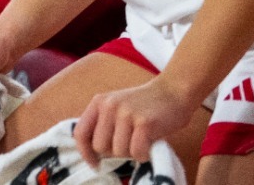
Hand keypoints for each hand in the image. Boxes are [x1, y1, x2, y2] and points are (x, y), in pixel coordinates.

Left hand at [75, 77, 203, 168]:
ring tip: (141, 140)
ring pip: (118, 151)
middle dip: (114, 152)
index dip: (85, 152)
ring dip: (131, 153)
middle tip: (130, 144)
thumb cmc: (146, 105)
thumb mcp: (117, 107)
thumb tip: (93, 153)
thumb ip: (104, 123)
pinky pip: (136, 152)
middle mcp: (109, 106)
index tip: (94, 163)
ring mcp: (126, 114)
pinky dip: (144, 154)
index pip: (80, 133)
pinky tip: (150, 144)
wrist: (174, 91)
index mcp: (99, 102)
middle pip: (99, 146)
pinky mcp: (144, 123)